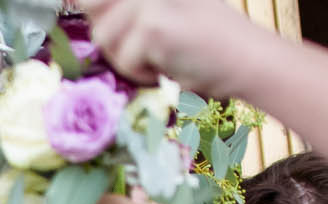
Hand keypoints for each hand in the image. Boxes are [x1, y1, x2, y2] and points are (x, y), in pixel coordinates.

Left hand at [79, 0, 256, 93]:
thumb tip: (83, 2)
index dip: (93, 4)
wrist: (244, 57)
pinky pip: (124, 59)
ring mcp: (147, 0)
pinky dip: (142, 72)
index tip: (108, 19)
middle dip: (109, 33)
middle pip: (91, 6)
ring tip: (159, 55)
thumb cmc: (203, 41)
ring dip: (126, 56)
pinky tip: (169, 64)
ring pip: (103, 36)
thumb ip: (124, 8)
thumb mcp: (160, 11)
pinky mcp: (152, 25)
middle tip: (142, 44)